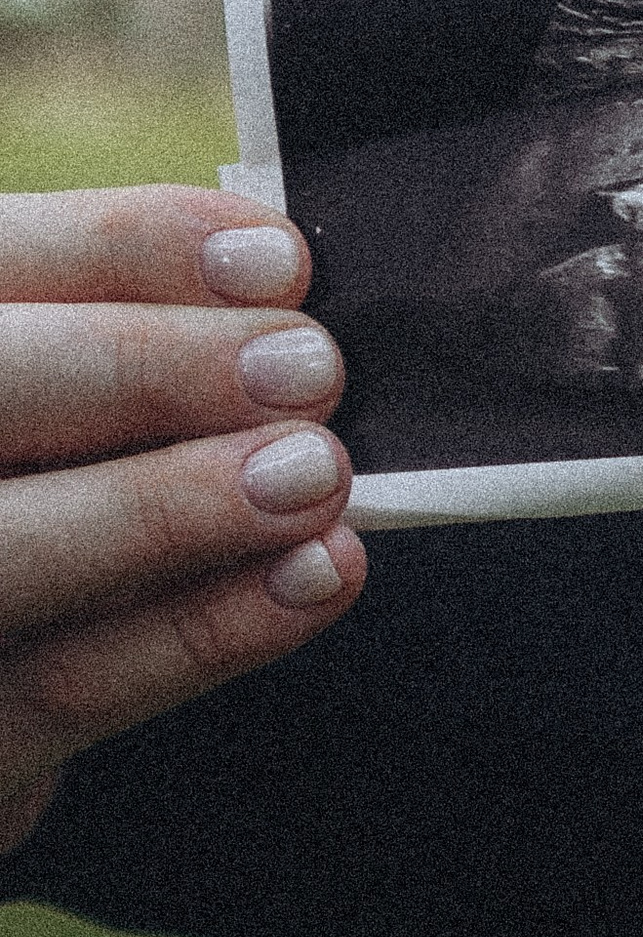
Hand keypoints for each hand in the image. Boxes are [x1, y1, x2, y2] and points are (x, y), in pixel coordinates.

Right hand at [0, 188, 362, 857]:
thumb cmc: (37, 508)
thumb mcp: (54, 420)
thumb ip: (107, 356)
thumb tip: (270, 297)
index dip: (117, 250)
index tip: (274, 260)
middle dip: (147, 371)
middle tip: (310, 365)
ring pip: (14, 547)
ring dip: (181, 506)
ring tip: (319, 472)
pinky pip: (77, 685)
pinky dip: (208, 628)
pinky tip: (316, 574)